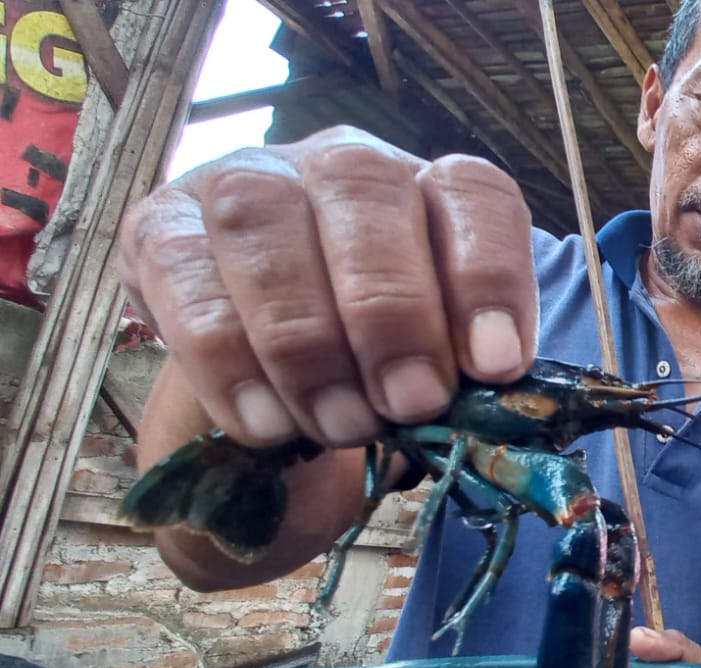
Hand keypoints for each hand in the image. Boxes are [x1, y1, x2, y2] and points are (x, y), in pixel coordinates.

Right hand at [116, 126, 538, 448]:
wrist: (267, 373)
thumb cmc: (372, 363)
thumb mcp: (433, 362)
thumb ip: (463, 371)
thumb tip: (493, 407)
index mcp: (428, 187)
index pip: (471, 194)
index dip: (487, 276)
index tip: (496, 365)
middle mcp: (337, 164)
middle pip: (364, 191)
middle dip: (392, 311)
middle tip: (410, 403)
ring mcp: (241, 181)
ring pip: (265, 221)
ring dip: (306, 338)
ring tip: (340, 425)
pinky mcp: (160, 227)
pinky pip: (182, 274)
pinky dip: (227, 357)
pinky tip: (265, 422)